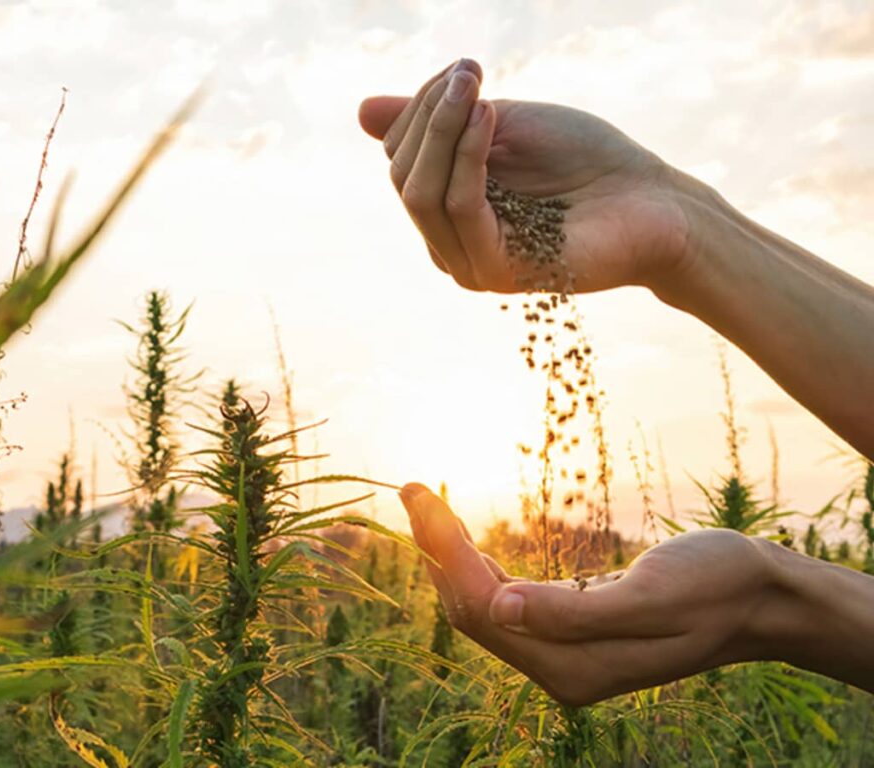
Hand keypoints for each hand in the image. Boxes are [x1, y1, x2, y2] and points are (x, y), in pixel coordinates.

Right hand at [359, 59, 691, 293]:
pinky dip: (467, 156)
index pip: (400, 156)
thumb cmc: (586, 161)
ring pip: (420, 192)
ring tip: (479, 88)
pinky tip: (490, 118)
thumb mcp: (501, 125)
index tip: (465, 68)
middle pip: (402, 173)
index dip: (422, 105)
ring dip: (444, 129)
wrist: (653, 201)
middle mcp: (448, 241)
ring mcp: (467, 262)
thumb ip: (439, 121)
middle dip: (429, 114)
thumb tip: (361, 111)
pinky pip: (460, 206)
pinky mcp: (494, 271)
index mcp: (446, 208)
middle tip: (471, 71)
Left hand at [399, 483, 779, 705]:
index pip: (483, 609)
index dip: (444, 552)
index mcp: (576, 666)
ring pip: (484, 607)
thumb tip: (500, 606)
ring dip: (451, 556)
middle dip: (437, 549)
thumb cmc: (717, 586)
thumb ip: (575, 612)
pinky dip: (479, 568)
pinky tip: (464, 539)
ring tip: (424, 502)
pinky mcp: (571, 636)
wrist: (760, 599)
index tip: (418, 496)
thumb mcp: (654, 596)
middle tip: (411, 490)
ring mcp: (564, 656)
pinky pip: (508, 604)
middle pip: (473, 610)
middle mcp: (561, 670)